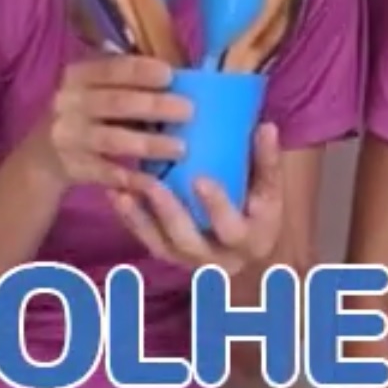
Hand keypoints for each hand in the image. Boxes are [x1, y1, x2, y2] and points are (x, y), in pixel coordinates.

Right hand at [36, 53, 186, 189]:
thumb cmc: (87, 113)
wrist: (42, 155)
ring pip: (111, 139)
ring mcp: (68, 137)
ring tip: (180, 147)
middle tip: (189, 111)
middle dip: (154, 106)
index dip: (139, 71)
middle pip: (115, 103)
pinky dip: (131, 177)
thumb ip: (127, 82)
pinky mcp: (72, 167)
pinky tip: (155, 180)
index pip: (109, 68)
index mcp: (78, 76)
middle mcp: (69, 103)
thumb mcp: (95, 90)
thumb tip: (177, 77)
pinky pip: (106, 172)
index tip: (170, 74)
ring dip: (148, 144)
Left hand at [108, 121, 285, 275]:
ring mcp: (187, 260)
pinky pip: (145, 240)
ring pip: (160, 245)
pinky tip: (116, 195)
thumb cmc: (260, 212)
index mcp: (247, 241)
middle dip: (168, 213)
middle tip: (152, 184)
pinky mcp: (168, 255)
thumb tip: (266, 127)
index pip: (230, 228)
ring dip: (139, 218)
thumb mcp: (270, 191)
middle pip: (188, 241)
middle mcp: (216, 258)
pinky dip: (130, 219)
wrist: (246, 251)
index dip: (215, 207)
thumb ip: (267, 162)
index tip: (200, 179)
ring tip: (123, 191)